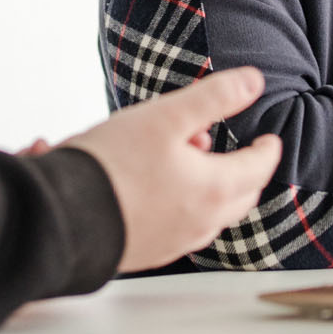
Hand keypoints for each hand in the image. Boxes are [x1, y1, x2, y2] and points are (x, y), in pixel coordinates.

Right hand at [62, 67, 282, 273]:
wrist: (62, 215)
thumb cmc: (112, 164)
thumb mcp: (166, 116)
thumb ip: (214, 97)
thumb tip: (254, 82)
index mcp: (213, 188)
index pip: (259, 168)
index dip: (268, 149)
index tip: (270, 139)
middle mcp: (201, 222)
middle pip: (241, 196)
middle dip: (244, 170)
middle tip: (232, 147)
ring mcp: (176, 241)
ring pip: (212, 215)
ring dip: (212, 187)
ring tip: (186, 157)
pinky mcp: (150, 251)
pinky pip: (183, 228)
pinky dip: (187, 206)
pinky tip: (161, 187)